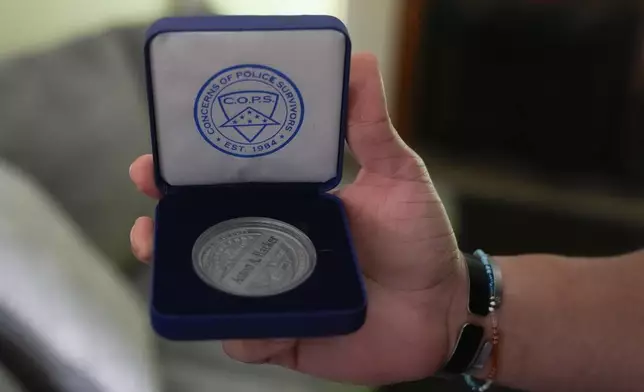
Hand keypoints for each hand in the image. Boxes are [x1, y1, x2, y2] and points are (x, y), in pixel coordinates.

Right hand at [129, 53, 465, 386]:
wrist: (442, 309)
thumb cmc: (418, 240)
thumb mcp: (396, 175)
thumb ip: (371, 127)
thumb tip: (357, 65)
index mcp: (289, 206)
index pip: (227, 188)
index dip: (186, 177)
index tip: (159, 166)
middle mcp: (274, 246)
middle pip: (204, 238)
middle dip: (166, 231)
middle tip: (150, 227)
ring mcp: (277, 293)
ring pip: (213, 289)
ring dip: (183, 284)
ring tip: (172, 272)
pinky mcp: (287, 336)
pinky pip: (247, 338)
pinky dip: (239, 336)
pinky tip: (243, 329)